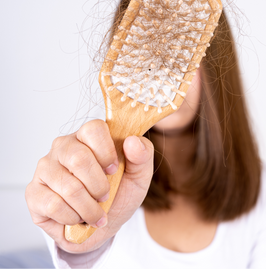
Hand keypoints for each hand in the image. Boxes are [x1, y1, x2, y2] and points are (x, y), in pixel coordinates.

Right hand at [25, 119, 153, 252]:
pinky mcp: (34, 193)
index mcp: (88, 137)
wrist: (104, 225)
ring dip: (89, 207)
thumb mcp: (139, 175)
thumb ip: (143, 155)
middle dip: (99, 185)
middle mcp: (63, 147)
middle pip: (78, 158)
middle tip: (105, 195)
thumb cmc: (120, 193)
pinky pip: (53, 205)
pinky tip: (78, 217)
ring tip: (96, 212)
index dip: (107, 152)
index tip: (114, 170)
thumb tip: (133, 141)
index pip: (93, 129)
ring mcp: (45, 168)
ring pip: (68, 186)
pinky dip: (73, 217)